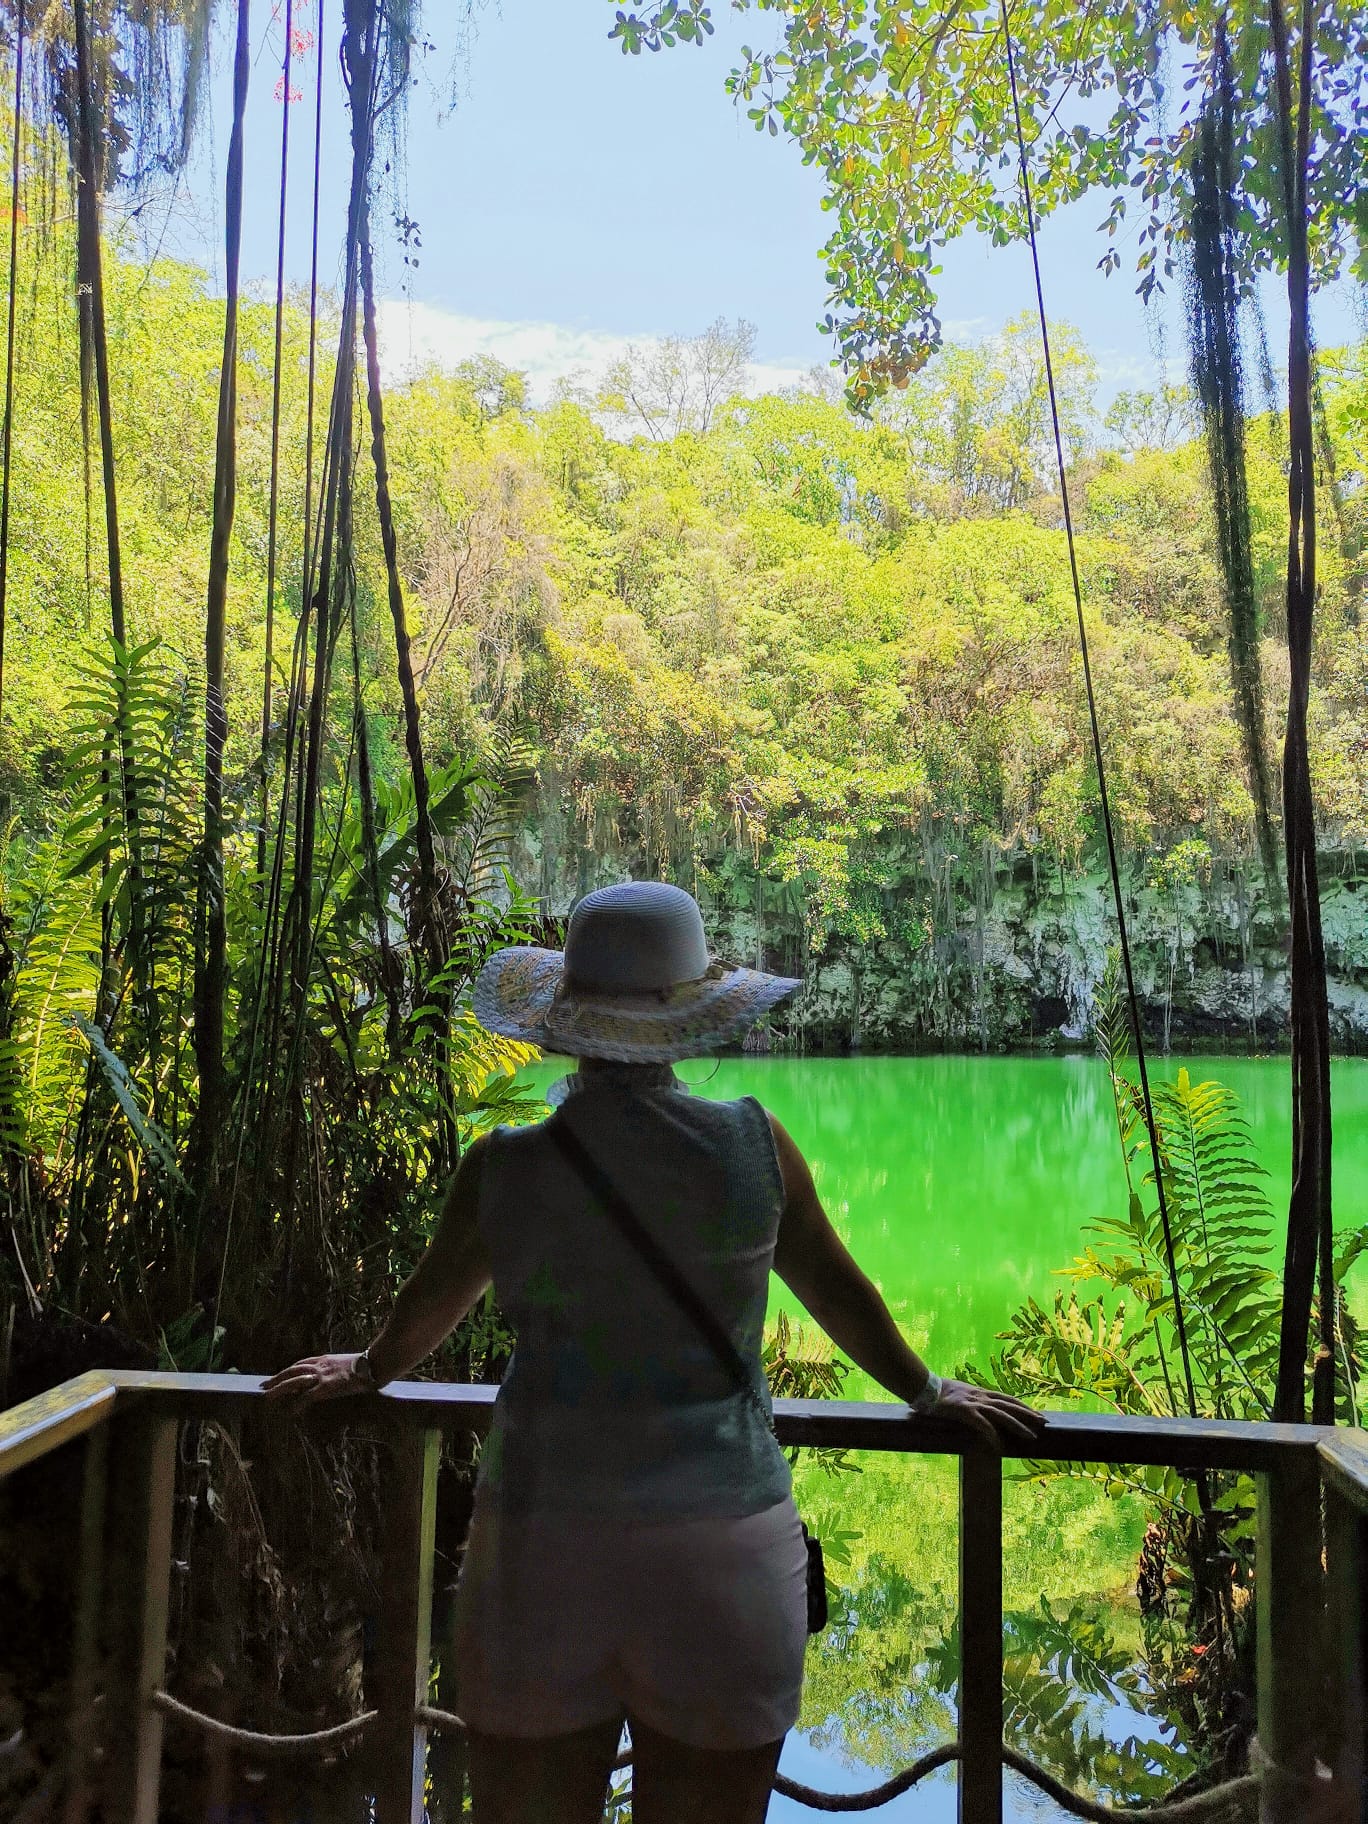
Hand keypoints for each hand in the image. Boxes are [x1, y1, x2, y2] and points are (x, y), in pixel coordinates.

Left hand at [262, 1353, 367, 1406]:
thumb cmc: (367, 1365)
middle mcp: (320, 1365)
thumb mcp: (348, 1363)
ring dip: (279, 1388)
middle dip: (277, 1377)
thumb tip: (338, 1375)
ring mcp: (322, 1375)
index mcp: (326, 1359)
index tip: (281, 1375)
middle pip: (292, 1370)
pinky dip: (296, 1404)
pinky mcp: (326, 1387)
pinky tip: (289, 1412)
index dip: (289, 1370)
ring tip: (267, 1396)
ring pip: (294, 1381)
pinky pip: (306, 1397)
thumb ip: (338, 1368)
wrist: (374, 1364)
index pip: (302, 1363)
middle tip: (263, 1385)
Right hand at [928, 1378, 1045, 1452]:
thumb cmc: (937, 1392)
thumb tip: (978, 1408)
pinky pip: (982, 1425)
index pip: (1007, 1398)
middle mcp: (981, 1396)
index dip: (1023, 1406)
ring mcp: (973, 1403)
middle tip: (1045, 1423)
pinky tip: (999, 1446)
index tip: (1036, 1413)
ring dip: (1018, 1426)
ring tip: (1031, 1436)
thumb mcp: (959, 1394)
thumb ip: (970, 1400)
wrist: (923, 1386)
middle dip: (1028, 1414)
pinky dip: (992, 1436)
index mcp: (980, 1392)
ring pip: (1002, 1414)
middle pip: (1010, 1405)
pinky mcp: (964, 1411)